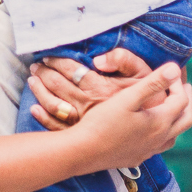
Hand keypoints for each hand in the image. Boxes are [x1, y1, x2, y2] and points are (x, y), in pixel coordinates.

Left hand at [28, 49, 153, 129]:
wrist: (158, 127)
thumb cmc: (149, 97)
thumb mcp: (142, 72)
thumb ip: (123, 59)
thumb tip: (99, 59)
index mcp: (103, 90)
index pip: (73, 71)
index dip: (57, 62)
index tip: (48, 56)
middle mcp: (92, 106)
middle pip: (60, 87)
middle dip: (44, 74)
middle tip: (35, 66)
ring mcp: (87, 123)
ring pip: (55, 106)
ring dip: (40, 91)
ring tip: (33, 79)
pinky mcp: (86, 136)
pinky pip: (59, 128)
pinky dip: (43, 118)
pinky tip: (35, 108)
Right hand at [73, 62, 191, 171]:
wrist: (85, 151)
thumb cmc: (103, 122)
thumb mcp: (127, 98)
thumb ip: (152, 83)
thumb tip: (175, 69)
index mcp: (160, 122)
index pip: (181, 101)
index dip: (178, 84)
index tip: (171, 72)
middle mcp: (160, 138)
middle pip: (185, 120)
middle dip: (187, 102)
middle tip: (184, 88)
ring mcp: (150, 150)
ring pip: (174, 135)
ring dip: (177, 119)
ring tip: (172, 109)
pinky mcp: (138, 157)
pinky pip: (159, 145)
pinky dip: (163, 133)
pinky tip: (151, 130)